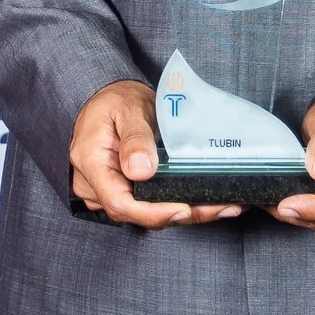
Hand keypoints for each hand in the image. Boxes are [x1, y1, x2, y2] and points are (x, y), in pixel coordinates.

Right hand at [69, 79, 241, 227]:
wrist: (110, 99)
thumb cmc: (116, 100)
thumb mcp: (128, 109)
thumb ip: (135, 139)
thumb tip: (141, 170)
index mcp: (91, 162)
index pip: (119, 202)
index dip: (153, 213)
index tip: (183, 209)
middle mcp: (94, 184)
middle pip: (136, 213)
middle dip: (179, 214)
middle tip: (221, 207)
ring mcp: (108, 191)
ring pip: (145, 213)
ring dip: (185, 212)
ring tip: (223, 206)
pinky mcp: (123, 191)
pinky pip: (148, 205)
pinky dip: (177, 204)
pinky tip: (207, 202)